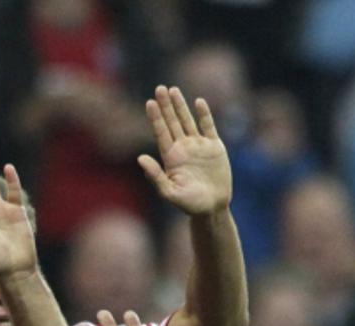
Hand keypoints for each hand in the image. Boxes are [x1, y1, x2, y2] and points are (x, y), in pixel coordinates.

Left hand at [138, 85, 231, 215]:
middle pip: (172, 122)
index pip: (161, 133)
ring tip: (173, 90)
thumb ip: (156, 176)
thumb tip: (140, 158)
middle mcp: (183, 148)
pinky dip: (204, 114)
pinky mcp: (214, 147)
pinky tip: (199, 102)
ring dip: (181, 106)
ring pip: (187, 121)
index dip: (155, 118)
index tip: (149, 102)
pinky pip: (208, 127)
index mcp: (170, 157)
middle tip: (159, 88)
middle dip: (166, 106)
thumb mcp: (170, 193)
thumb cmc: (190, 204)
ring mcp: (198, 146)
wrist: (213, 208)